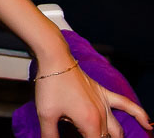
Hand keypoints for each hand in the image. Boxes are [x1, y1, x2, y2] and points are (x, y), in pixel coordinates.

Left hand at [34, 62, 149, 137]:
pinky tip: (149, 124)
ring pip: (117, 130)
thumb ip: (50, 134)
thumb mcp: (45, 114)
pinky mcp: (105, 94)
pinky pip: (127, 105)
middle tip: (86, 136)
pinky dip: (140, 115)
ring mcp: (106, 104)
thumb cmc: (50, 85)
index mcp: (89, 123)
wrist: (55, 59)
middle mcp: (102, 116)